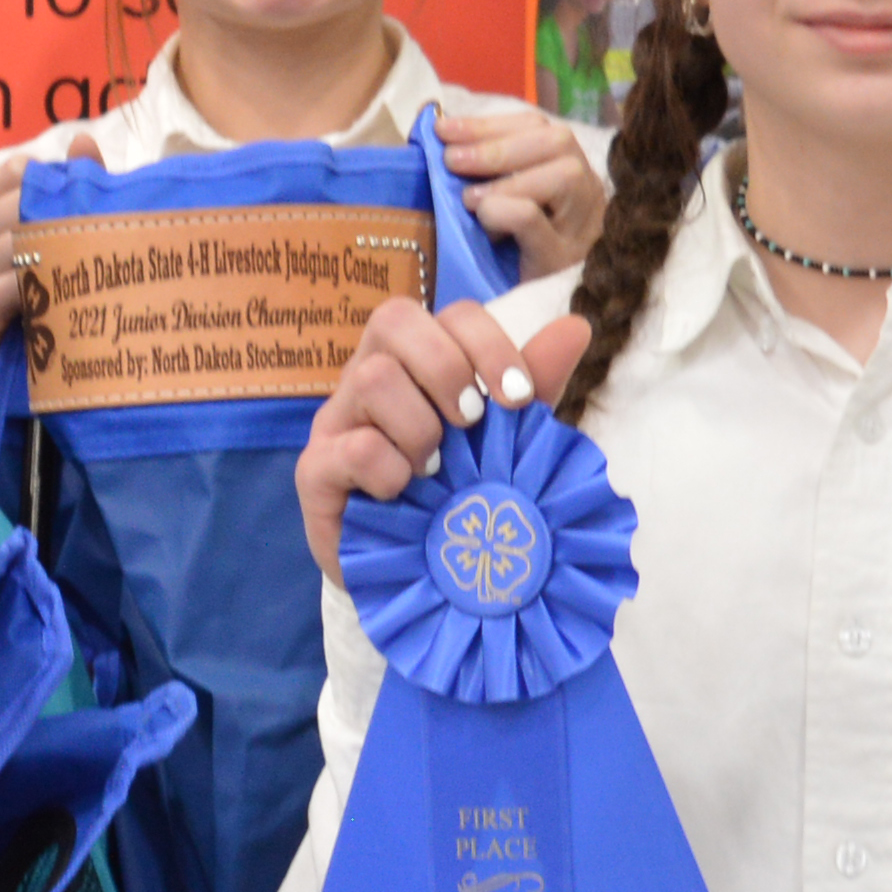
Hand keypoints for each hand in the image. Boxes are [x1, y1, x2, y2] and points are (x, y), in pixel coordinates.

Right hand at [297, 299, 586, 573]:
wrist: (415, 576)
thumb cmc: (456, 496)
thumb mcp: (505, 438)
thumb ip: (532, 384)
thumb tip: (576, 326)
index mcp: (417, 361)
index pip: (447, 315)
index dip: (488, 342)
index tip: (519, 397)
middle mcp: (370, 376)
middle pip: (394, 320)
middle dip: (446, 367)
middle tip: (472, 422)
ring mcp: (337, 420)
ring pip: (370, 377)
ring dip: (419, 425)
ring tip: (437, 469)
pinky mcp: (315, 471)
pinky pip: (353, 447)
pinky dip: (391, 470)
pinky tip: (405, 494)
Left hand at [436, 97, 608, 273]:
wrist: (530, 322)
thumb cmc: (506, 258)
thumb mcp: (496, 205)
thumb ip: (480, 171)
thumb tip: (439, 132)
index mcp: (567, 171)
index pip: (537, 127)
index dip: (489, 124)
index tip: (444, 128)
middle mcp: (584, 193)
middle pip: (558, 141)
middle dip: (496, 144)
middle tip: (452, 160)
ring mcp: (581, 227)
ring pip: (562, 175)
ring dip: (506, 177)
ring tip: (468, 199)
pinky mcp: (562, 261)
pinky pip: (536, 221)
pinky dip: (505, 210)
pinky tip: (485, 220)